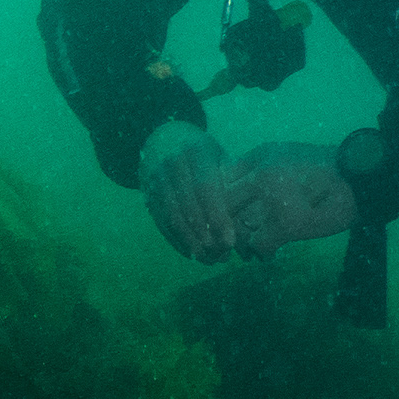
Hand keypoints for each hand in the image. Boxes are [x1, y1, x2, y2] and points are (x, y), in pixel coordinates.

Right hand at [140, 120, 237, 260]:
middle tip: (223, 254)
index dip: (218, 216)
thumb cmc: (203, 152)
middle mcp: (170, 164)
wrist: (164, 139)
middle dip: (206, 235)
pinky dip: (178, 242)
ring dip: (192, 243)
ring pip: (172, 218)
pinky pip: (162, 224)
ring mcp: (155, 181)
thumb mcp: (219, 155)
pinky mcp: (147, 196)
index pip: (205, 188)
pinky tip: (194, 254)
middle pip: (187, 207)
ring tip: (211, 259)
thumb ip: (233, 178)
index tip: (231, 240)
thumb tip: (251, 212)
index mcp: (194, 150)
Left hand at [224, 140, 359, 257]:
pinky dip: (262, 253)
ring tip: (247, 248)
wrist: (364, 177)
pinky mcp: (289, 222)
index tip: (221, 217)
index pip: (217, 181)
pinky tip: (268, 253)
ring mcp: (275, 198)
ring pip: (236, 228)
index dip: (214, 203)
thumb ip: (255, 167)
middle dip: (221, 226)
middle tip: (227, 239)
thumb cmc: (323, 169)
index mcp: (259, 156)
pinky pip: (258, 245)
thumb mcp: (284, 153)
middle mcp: (262, 174)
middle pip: (221, 206)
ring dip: (240, 243)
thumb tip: (224, 187)